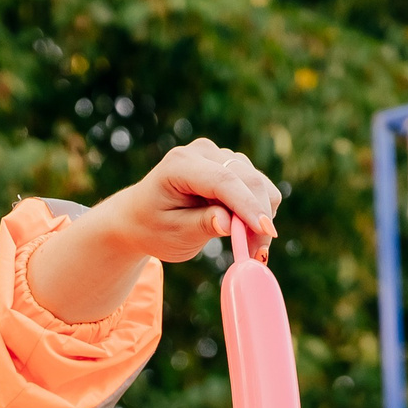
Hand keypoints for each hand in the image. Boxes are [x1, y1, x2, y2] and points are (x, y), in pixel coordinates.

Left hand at [107, 138, 282, 261]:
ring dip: (261, 216)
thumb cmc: (153, 227)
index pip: (223, 180)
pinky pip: (258, 186)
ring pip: (258, 182)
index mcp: (180, 164)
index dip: (247, 205)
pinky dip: (258, 211)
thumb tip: (230, 223)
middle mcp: (203, 152)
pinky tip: (245, 232)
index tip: (266, 231)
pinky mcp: (231, 165)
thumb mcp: (173, 233)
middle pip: (248, 179)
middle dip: (259, 217)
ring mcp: (219, 155)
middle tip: (258, 255)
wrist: (141, 216)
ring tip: (247, 247)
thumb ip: (201, 225)